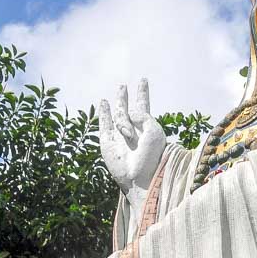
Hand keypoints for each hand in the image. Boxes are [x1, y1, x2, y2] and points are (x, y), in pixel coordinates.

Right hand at [99, 78, 165, 193]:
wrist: (139, 177)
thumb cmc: (151, 156)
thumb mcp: (153, 131)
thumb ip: (141, 116)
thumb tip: (125, 113)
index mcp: (147, 126)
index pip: (143, 104)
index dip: (142, 92)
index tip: (143, 80)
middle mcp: (133, 129)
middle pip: (128, 108)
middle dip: (126, 97)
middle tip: (123, 86)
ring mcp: (119, 134)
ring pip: (118, 114)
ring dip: (120, 106)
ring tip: (122, 101)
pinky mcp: (107, 141)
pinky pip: (104, 123)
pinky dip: (103, 113)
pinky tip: (103, 103)